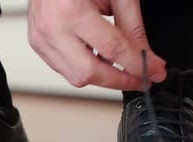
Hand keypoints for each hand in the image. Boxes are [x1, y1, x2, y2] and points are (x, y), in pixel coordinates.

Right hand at [28, 0, 165, 89]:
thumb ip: (132, 27)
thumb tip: (147, 57)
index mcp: (71, 10)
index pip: (112, 49)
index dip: (138, 64)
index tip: (155, 71)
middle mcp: (51, 28)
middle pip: (91, 73)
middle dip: (121, 80)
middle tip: (142, 77)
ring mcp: (41, 39)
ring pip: (77, 77)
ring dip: (103, 76)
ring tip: (120, 65)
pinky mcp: (37, 45)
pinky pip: (65, 70)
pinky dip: (85, 68)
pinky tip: (97, 57)